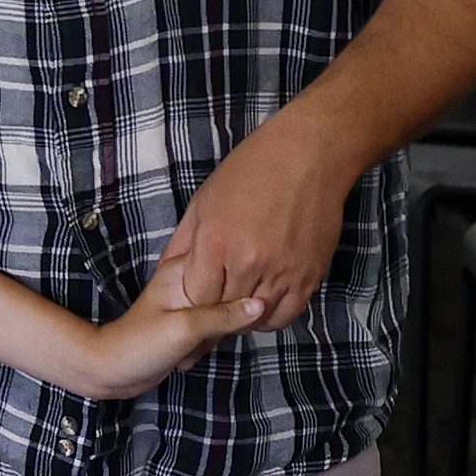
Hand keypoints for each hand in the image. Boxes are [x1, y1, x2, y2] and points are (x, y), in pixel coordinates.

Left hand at [87, 259, 267, 394]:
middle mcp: (191, 278)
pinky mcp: (195, 320)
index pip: (231, 263)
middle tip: (214, 333)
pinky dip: (221, 337)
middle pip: (234, 286)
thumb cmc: (139, 345)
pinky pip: (222, 322)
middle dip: (236, 313)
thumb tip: (260, 305)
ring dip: (228, 328)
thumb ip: (223, 315)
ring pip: (231, 307)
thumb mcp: (184, 328)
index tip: (247, 307)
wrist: (114, 370)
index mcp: (184, 268)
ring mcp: (194, 299)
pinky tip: (206, 347)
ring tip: (205, 342)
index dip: (245, 285)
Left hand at [156, 120, 350, 334]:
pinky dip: (271, 317)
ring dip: (243, 317)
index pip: (196, 298)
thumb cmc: (251, 171)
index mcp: (216, 244)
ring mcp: (281, 272)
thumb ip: (183, 243)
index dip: (194, 300)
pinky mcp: (308, 276)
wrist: (308, 156)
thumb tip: (166, 273)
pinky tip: (262, 305)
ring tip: (238, 304)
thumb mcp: (203, 202)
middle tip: (216, 305)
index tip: (198, 296)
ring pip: (254, 319)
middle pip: (223, 312)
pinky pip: (285, 315)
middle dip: (215, 311)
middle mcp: (248, 263)